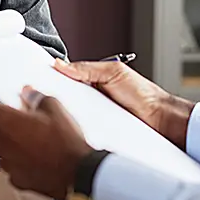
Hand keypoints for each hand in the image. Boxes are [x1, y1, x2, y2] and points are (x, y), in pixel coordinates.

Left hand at [0, 87, 92, 199]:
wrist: (77, 173)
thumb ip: (35, 97)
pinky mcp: (16, 178)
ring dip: (15, 138)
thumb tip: (29, 94)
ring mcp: (6, 162)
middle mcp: (0, 142)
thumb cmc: (65, 141)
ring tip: (38, 136)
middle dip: (8, 117)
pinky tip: (39, 153)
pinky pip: (13, 161)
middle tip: (27, 114)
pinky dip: (22, 157)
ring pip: (4, 143)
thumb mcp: (54, 107)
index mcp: (4, 120)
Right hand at [54, 59, 193, 150]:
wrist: (161, 120)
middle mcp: (91, 100)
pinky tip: (72, 130)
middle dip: (56, 100)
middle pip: (66, 99)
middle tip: (43, 100)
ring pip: (72, 116)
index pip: (66, 80)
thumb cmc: (143, 94)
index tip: (38, 81)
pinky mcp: (98, 133)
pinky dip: (78, 130)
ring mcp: (94, 118)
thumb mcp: (114, 73)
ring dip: (66, 116)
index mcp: (93, 82)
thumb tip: (62, 65)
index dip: (53, 80)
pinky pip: (83, 130)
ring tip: (56, 116)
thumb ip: (88, 68)